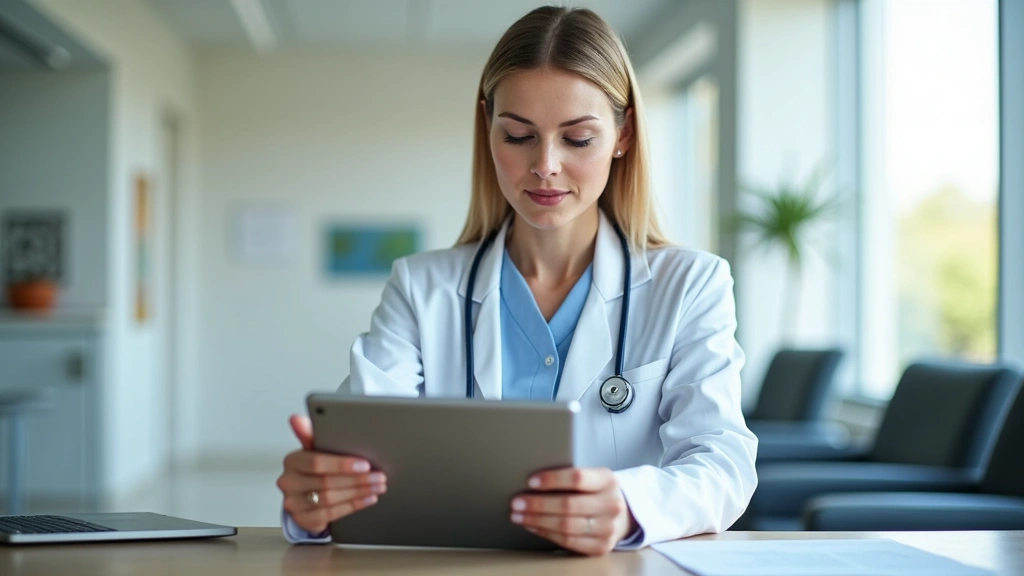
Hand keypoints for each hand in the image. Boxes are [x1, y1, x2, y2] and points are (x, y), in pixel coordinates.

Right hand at [276, 414, 387, 534]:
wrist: (305, 494)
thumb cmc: (315, 467)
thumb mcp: (315, 448)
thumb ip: (310, 433)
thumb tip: (297, 419)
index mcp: (292, 461)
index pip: (316, 462)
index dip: (341, 464)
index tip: (364, 464)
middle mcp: (289, 482)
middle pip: (326, 482)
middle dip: (357, 479)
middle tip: (379, 476)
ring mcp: (294, 503)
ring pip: (330, 499)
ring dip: (358, 492)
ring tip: (377, 486)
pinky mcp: (303, 519)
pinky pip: (330, 515)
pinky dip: (352, 506)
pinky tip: (367, 498)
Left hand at [509, 467, 636, 555]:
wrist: (623, 516)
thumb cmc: (598, 492)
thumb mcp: (592, 477)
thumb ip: (570, 477)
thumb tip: (533, 481)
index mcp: (608, 480)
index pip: (577, 478)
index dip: (552, 480)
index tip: (530, 481)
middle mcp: (611, 504)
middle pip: (568, 505)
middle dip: (537, 504)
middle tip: (516, 502)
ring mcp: (608, 528)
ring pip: (566, 526)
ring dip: (537, 521)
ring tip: (519, 516)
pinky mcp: (601, 546)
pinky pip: (568, 541)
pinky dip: (546, 533)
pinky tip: (533, 527)